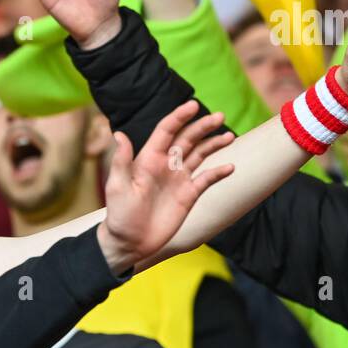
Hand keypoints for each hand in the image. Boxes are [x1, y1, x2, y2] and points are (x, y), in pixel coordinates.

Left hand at [97, 100, 233, 273]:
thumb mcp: (118, 186)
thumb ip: (121, 161)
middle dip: (203, 127)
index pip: (166, 131)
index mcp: (148, 158)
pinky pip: (206, 179)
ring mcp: (178, 179)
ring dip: (214, 144)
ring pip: (200, 155)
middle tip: (219, 116)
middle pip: (188, 139)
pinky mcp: (188, 195)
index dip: (179, 117)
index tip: (192, 105)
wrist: (130, 243)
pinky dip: (218, 172)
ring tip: (229, 136)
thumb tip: (119, 134)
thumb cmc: (119, 214)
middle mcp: (166, 165)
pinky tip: (229, 166)